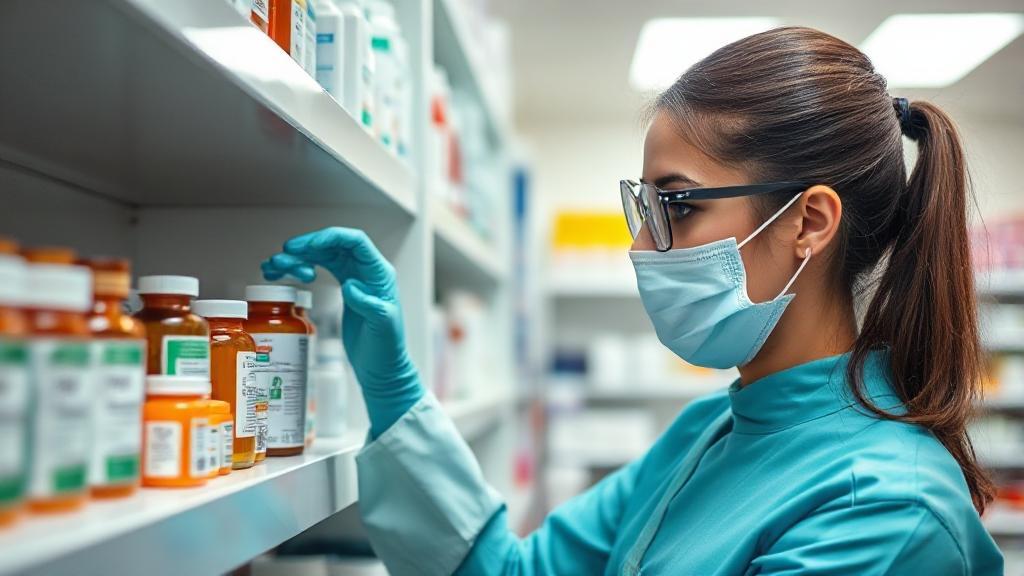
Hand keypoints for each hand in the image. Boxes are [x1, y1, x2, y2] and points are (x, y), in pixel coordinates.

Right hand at [261, 227, 422, 437]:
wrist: (381, 367)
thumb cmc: (387, 348)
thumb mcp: (381, 326)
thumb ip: (370, 305)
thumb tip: (351, 285)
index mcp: (379, 274)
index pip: (355, 242)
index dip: (329, 238)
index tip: (306, 246)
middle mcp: (367, 271)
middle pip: (334, 245)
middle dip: (308, 246)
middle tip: (285, 255)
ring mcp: (355, 278)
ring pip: (324, 256)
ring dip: (299, 256)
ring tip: (276, 266)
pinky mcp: (344, 288)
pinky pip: (321, 269)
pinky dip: (301, 267)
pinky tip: (284, 273)